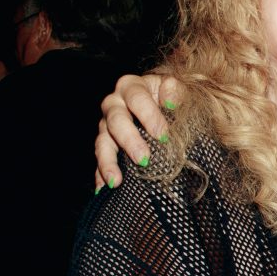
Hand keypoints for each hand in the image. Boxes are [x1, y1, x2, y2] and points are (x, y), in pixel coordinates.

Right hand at [95, 72, 178, 189]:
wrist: (163, 105)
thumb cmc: (171, 97)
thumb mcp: (177, 89)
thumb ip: (175, 90)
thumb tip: (171, 102)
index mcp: (132, 86)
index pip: (137, 98)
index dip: (149, 115)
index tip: (163, 135)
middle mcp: (114, 104)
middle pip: (116, 120)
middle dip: (129, 140)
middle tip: (144, 159)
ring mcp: (106, 125)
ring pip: (102, 142)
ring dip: (108, 162)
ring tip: (116, 181)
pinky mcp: (105, 144)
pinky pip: (99, 160)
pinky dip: (100, 174)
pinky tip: (102, 189)